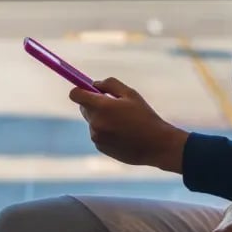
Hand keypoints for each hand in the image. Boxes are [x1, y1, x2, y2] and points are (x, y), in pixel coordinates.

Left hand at [69, 77, 188, 171]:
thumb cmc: (145, 116)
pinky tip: (123, 134)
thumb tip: (94, 84)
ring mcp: (96, 137)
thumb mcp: (130, 94)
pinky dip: (105, 131)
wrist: (156, 145)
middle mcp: (95, 123)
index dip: (80, 90)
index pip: (76, 95)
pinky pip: (97, 133)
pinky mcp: (100, 147)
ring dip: (102, 118)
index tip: (88, 89)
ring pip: (92, 121)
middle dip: (94, 103)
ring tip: (123, 122)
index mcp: (101, 107)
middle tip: (113, 104)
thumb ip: (109, 84)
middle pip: (84, 107)